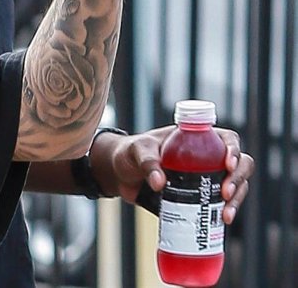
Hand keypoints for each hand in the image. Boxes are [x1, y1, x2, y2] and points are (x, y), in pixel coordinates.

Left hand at [90, 125, 252, 223]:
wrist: (120, 174)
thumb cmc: (130, 153)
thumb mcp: (137, 151)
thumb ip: (147, 162)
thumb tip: (159, 184)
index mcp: (196, 138)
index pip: (227, 139)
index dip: (234, 150)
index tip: (228, 165)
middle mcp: (207, 157)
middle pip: (240, 165)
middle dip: (238, 180)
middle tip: (225, 193)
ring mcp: (206, 178)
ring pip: (235, 187)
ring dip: (236, 201)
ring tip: (225, 215)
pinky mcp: (200, 197)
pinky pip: (220, 205)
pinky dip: (224, 213)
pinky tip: (220, 222)